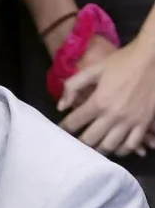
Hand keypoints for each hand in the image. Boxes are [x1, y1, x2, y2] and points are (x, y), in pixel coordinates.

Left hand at [58, 34, 154, 156]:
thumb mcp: (93, 69)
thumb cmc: (121, 62)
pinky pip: (131, 145)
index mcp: (98, 101)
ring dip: (98, 149)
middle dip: (79, 141)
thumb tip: (61, 107)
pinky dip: (121, 149)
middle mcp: (113, 115)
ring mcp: (130, 121)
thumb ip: (72, 86)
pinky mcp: (145, 122)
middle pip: (89, 140)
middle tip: (76, 140)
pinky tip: (115, 146)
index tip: (62, 129)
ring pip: (109, 147)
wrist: (153, 58)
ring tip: (93, 146)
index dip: (64, 127)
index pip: (73, 123)